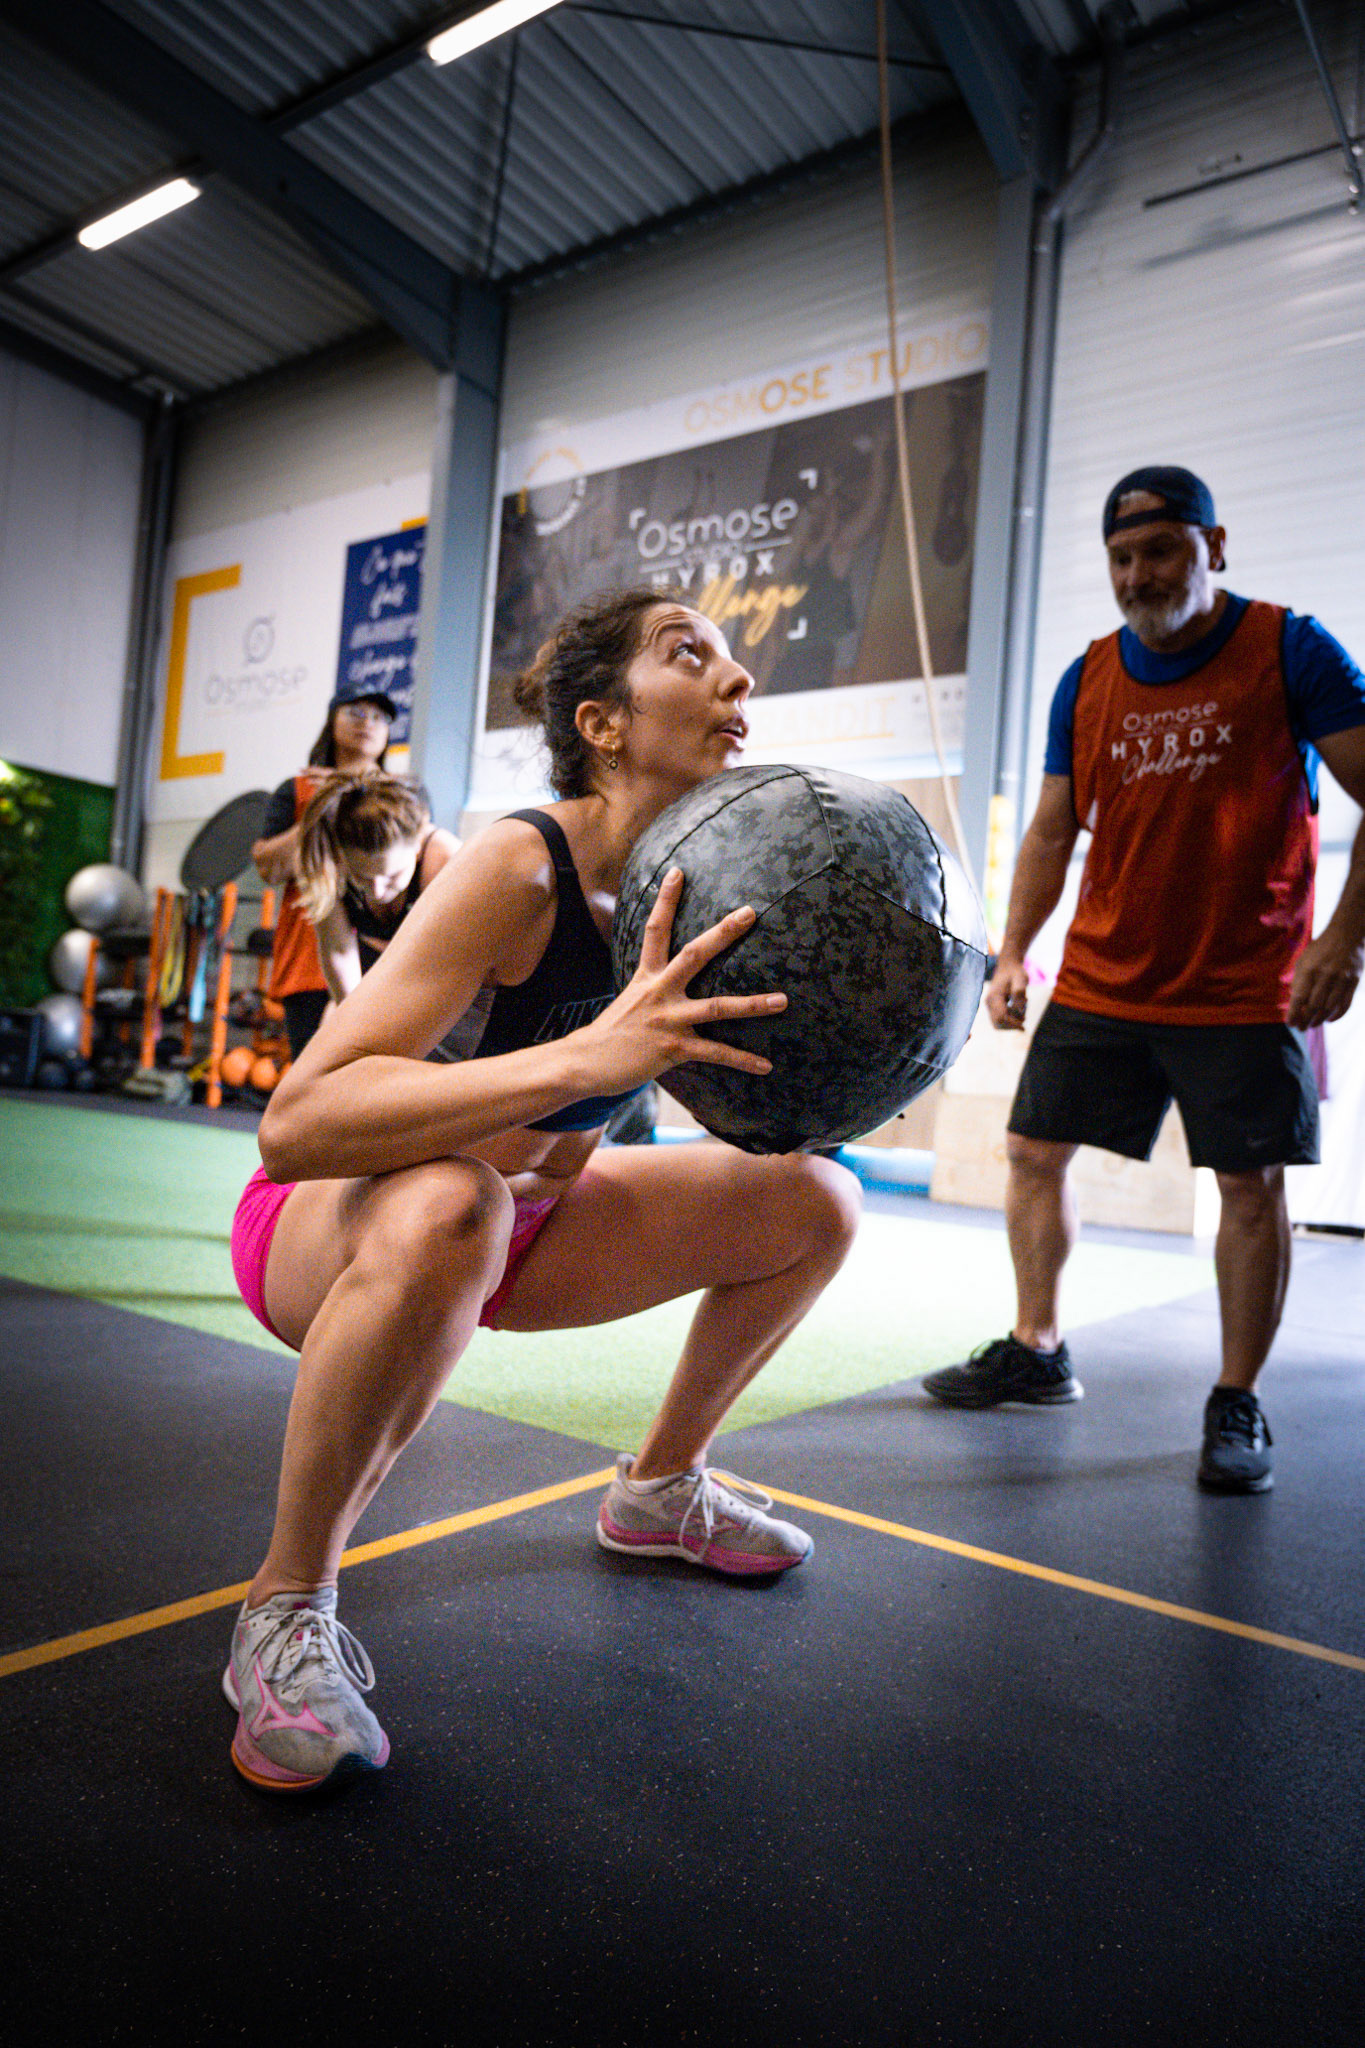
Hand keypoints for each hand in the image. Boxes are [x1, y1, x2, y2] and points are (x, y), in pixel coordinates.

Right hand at [582, 869, 785, 1089]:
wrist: (584, 1063)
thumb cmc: (611, 1034)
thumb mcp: (630, 1002)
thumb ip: (653, 990)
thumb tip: (670, 983)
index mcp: (646, 977)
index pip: (655, 929)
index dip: (666, 900)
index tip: (678, 871)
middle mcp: (658, 992)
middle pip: (694, 954)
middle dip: (724, 933)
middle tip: (750, 912)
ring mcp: (667, 1020)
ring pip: (716, 1007)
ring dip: (752, 1004)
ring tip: (783, 1001)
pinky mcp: (673, 1048)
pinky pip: (715, 1054)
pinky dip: (742, 1060)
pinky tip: (766, 1066)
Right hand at [985, 956, 1029, 1031]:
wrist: (1008, 966)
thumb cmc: (1016, 972)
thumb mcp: (1021, 979)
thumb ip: (1019, 993)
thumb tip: (1019, 1010)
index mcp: (994, 997)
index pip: (1001, 1018)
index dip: (1012, 1024)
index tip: (1024, 1026)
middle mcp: (988, 1002)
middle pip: (997, 1024)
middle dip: (1011, 1025)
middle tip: (1024, 1017)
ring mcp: (989, 1005)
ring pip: (997, 1024)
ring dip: (1011, 1022)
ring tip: (1021, 1009)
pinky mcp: (992, 1006)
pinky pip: (999, 1019)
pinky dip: (1009, 1019)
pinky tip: (1017, 1009)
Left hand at [1287, 929, 1363, 1028]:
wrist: (1346, 934)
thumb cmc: (1320, 949)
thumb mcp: (1303, 960)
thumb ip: (1298, 980)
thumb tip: (1293, 1003)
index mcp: (1309, 969)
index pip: (1299, 997)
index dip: (1293, 1013)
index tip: (1290, 1023)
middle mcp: (1325, 975)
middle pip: (1314, 1006)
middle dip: (1305, 1020)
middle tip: (1301, 1027)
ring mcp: (1341, 979)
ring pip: (1329, 1008)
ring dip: (1319, 1020)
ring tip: (1312, 1025)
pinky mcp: (1353, 981)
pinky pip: (1345, 1004)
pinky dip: (1337, 1015)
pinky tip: (1329, 1020)